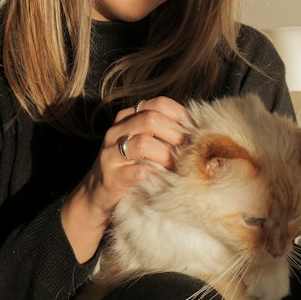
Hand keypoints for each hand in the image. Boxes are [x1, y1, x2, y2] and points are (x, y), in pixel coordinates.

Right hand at [61, 96, 188, 262]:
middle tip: (189, 152)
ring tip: (176, 167)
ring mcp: (110, 153)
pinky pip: (137, 171)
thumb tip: (201, 132)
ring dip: (166, 156)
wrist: (99, 195)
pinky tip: (164, 179)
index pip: (158, 104)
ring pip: (143, 143)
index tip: (195, 132)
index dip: (181, 116)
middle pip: (151, 120)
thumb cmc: (131, 167)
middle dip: (176, 136)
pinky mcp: (111, 176)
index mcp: (128, 117)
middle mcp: (116, 131)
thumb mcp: (147, 144)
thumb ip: (166, 133)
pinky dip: (155, 174)